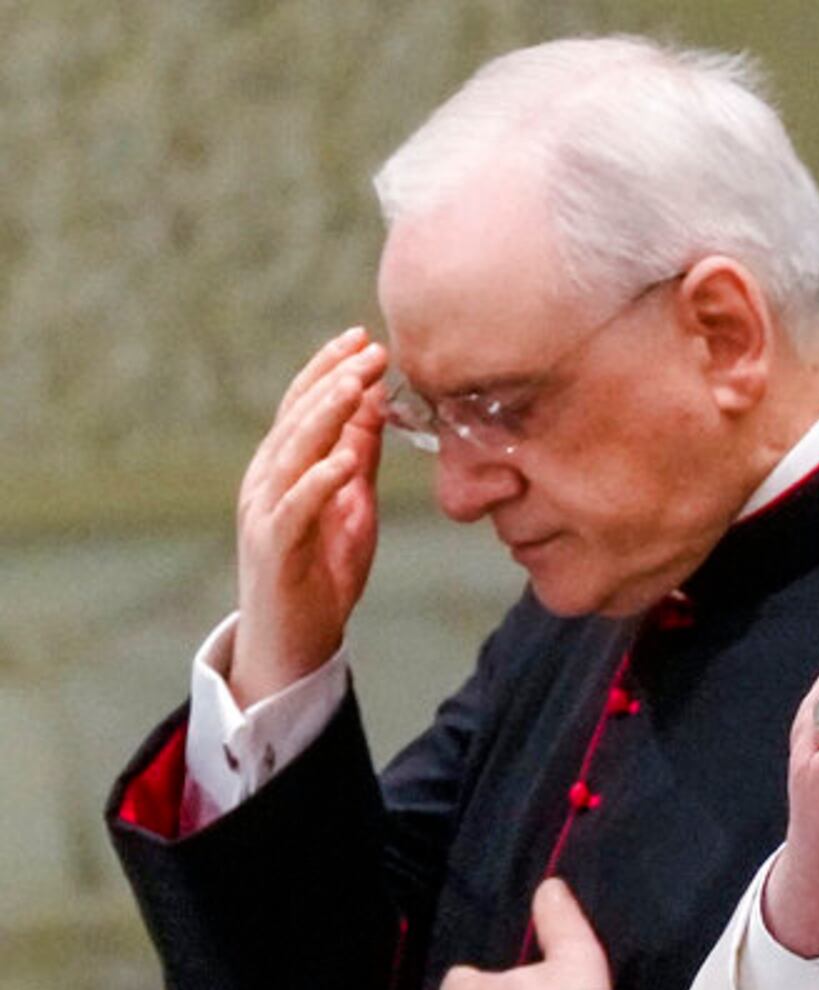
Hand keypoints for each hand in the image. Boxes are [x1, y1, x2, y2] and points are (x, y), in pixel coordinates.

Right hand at [234, 328, 385, 704]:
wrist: (293, 641)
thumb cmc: (321, 574)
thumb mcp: (351, 507)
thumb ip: (356, 459)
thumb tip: (374, 408)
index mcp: (284, 467)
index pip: (304, 406)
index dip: (331, 370)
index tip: (365, 340)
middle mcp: (266, 479)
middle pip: (297, 417)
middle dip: (333, 378)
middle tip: (370, 348)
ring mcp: (265, 510)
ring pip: (292, 451)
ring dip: (325, 415)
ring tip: (357, 384)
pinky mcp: (274, 546)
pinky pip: (296, 506)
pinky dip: (319, 479)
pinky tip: (345, 457)